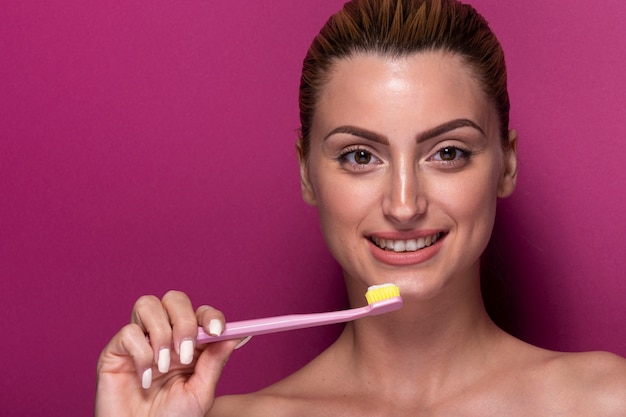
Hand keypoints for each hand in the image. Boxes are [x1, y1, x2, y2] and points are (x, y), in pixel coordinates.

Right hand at [95, 290, 238, 416]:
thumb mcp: (200, 392)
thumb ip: (215, 362)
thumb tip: (236, 335)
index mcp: (189, 343)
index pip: (201, 313)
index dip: (210, 316)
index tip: (217, 330)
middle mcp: (165, 336)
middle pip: (174, 299)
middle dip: (184, 320)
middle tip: (185, 352)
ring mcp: (140, 341)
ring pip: (147, 304)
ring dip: (161, 333)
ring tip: (163, 365)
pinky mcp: (116, 351)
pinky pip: (128, 332)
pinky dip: (141, 354)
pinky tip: (145, 378)